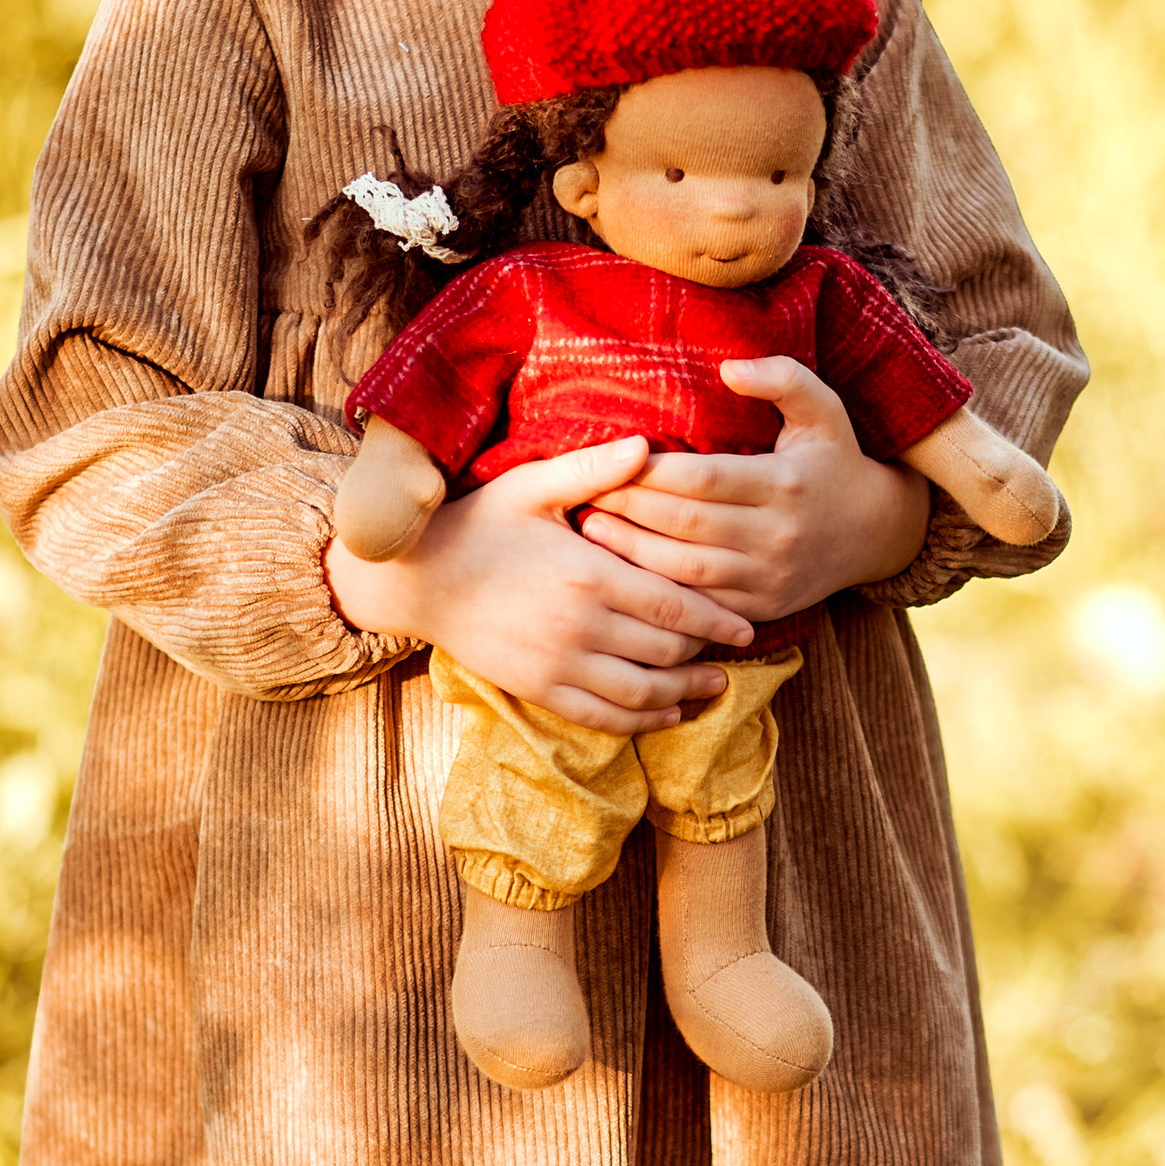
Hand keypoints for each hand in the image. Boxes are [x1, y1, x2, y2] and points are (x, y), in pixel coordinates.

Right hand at [325, 437, 753, 733]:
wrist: (417, 578)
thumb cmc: (479, 524)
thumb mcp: (531, 485)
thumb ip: (594, 469)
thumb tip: (649, 445)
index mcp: (587, 573)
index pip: (673, 604)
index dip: (716, 618)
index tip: (746, 624)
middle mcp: (579, 626)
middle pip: (666, 651)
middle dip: (706, 652)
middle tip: (736, 646)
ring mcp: (558, 664)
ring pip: (641, 693)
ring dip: (684, 694)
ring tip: (713, 686)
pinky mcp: (538, 689)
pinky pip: (602, 717)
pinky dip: (642, 720)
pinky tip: (665, 713)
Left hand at [578, 358, 930, 619]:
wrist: (875, 533)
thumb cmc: (833, 458)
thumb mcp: (822, 407)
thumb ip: (780, 378)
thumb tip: (727, 368)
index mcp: (786, 484)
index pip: (702, 479)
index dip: (649, 471)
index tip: (609, 458)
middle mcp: (777, 535)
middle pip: (685, 525)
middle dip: (628, 508)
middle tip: (582, 492)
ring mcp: (769, 577)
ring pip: (686, 571)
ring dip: (632, 551)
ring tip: (589, 530)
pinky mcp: (761, 609)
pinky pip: (700, 606)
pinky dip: (658, 591)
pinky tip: (622, 572)